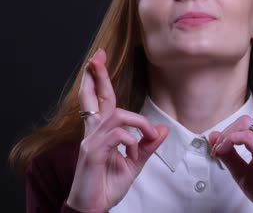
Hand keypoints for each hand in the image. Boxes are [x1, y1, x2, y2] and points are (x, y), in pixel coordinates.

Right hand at [67, 48, 168, 211]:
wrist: (91, 207)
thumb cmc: (106, 185)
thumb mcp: (133, 164)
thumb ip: (146, 146)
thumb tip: (162, 130)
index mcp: (100, 132)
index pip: (99, 100)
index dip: (98, 79)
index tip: (98, 59)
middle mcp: (92, 133)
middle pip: (94, 97)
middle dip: (97, 75)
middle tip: (98, 55)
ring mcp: (90, 142)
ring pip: (116, 116)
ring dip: (137, 122)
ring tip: (146, 137)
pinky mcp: (92, 153)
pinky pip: (116, 135)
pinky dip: (131, 140)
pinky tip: (132, 152)